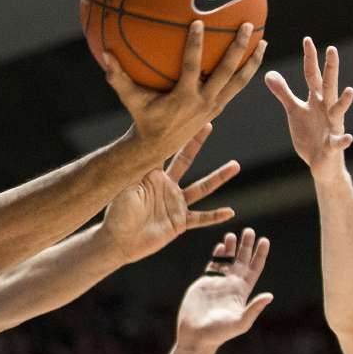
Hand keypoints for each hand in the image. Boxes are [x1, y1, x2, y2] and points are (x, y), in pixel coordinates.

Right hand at [96, 21, 265, 160]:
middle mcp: (203, 102)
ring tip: (263, 42)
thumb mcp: (130, 99)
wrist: (157, 146)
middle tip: (247, 26)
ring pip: (239, 83)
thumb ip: (118, 77)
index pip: (192, 67)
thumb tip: (105, 53)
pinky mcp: (217, 108)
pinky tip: (252, 58)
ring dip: (252, 63)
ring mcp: (213, 106)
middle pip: (226, 72)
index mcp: (184, 97)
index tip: (199, 22)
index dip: (195, 45)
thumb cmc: (142, 118)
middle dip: (238, 49)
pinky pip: (236, 88)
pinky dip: (246, 74)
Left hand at [101, 124, 238, 263]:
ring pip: (202, 187)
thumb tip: (139, 143)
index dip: (174, 133)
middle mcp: (167, 185)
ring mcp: (175, 203)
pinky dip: (215, 216)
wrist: (118, 240)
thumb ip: (136, 167)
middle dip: (197, 141)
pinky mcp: (180, 222)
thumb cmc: (117, 212)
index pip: (165, 149)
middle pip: (186, 159)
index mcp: (152, 174)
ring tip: (235, 165)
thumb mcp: (125, 185)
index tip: (182, 113)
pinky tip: (230, 212)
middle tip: (209, 122)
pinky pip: (201, 218)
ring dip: (219, 177)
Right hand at [176, 228, 273, 350]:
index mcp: (242, 291)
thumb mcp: (241, 321)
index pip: (254, 268)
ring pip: (227, 260)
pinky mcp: (204, 283)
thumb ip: (254, 308)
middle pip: (242, 260)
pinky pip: (213, 266)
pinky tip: (220, 246)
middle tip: (249, 230)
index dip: (260, 254)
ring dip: (231, 248)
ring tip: (233, 234)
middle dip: (246, 246)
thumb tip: (270, 296)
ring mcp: (218, 283)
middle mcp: (232, 285)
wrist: (196, 336)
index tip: (264, 240)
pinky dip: (217, 255)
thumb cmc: (219, 333)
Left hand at [264, 37, 352, 180]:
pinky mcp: (333, 145)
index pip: (311, 75)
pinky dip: (344, 140)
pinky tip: (348, 138)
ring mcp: (332, 126)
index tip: (307, 39)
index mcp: (316, 100)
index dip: (309, 58)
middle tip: (332, 49)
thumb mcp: (295, 111)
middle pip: (328, 85)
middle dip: (330, 68)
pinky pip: (340, 142)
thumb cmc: (310, 134)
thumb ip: (284, 93)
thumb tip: (268, 73)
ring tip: (350, 91)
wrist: (321, 163)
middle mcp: (327, 109)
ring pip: (339, 111)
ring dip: (345, 102)